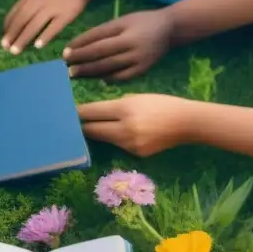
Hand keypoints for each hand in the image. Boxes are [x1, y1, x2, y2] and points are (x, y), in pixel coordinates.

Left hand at [1, 0, 85, 53]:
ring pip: (35, 24)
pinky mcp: (66, 15)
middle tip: (5, 48)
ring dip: (24, 38)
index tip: (3, 40)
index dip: (8, 27)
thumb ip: (25, 8)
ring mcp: (53, 8)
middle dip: (12, 33)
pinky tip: (37, 46)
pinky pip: (54, 26)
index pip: (15, 13)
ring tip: (15, 50)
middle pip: (22, 18)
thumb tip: (10, 28)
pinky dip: (45, 36)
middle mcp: (39, 2)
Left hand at [63, 10, 173, 79]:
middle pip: (101, 55)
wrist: (169, 29)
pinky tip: (98, 79)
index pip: (97, 39)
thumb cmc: (141, 22)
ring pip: (109, 67)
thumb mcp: (122, 20)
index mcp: (125, 30)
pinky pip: (123, 77)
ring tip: (75, 73)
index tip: (65, 52)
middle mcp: (132, 45)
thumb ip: (103, 32)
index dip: (80, 46)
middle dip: (81, 61)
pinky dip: (109, 79)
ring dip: (90, 72)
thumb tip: (79, 46)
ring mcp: (139, 59)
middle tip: (65, 66)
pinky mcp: (144, 69)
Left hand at [77, 94, 196, 156]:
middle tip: (70, 123)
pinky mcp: (135, 154)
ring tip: (88, 127)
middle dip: (82, 126)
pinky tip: (112, 134)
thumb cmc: (161, 104)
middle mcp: (125, 129)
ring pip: (104, 139)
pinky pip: (117, 145)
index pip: (92, 112)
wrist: (186, 123)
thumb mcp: (135, 98)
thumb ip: (113, 105)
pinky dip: (113, 139)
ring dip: (96, 133)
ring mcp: (130, 144)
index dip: (78, 113)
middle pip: (92, 130)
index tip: (66, 112)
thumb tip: (92, 112)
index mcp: (124, 110)